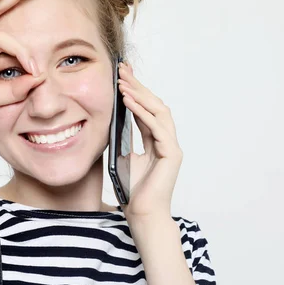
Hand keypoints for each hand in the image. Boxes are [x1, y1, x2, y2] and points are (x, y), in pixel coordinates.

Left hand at [116, 62, 182, 221]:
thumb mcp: (123, 157)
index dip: (135, 91)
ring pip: (159, 112)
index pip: (146, 109)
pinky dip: (142, 112)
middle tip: (122, 70)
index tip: (120, 75)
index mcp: (155, 140)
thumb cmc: (133, 190)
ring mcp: (171, 147)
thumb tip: (112, 120)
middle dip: (138, 86)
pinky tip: (128, 102)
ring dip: (140, 95)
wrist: (142, 214)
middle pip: (154, 105)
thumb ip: (123, 139)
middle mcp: (166, 140)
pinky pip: (157, 127)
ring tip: (123, 83)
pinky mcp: (171, 154)